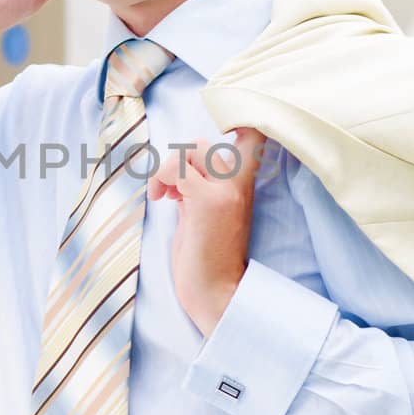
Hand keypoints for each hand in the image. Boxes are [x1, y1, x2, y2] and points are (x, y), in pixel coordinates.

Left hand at [146, 127, 268, 336]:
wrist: (216, 292)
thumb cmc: (207, 258)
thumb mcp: (205, 214)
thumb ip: (199, 188)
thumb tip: (179, 167)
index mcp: (242, 186)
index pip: (252, 135)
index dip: (232, 122)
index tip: (199, 151)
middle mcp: (238, 184)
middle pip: (204, 143)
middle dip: (177, 160)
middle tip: (170, 190)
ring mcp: (224, 192)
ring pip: (191, 150)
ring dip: (167, 169)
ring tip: (165, 195)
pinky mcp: (206, 202)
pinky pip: (177, 167)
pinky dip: (161, 178)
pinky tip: (161, 200)